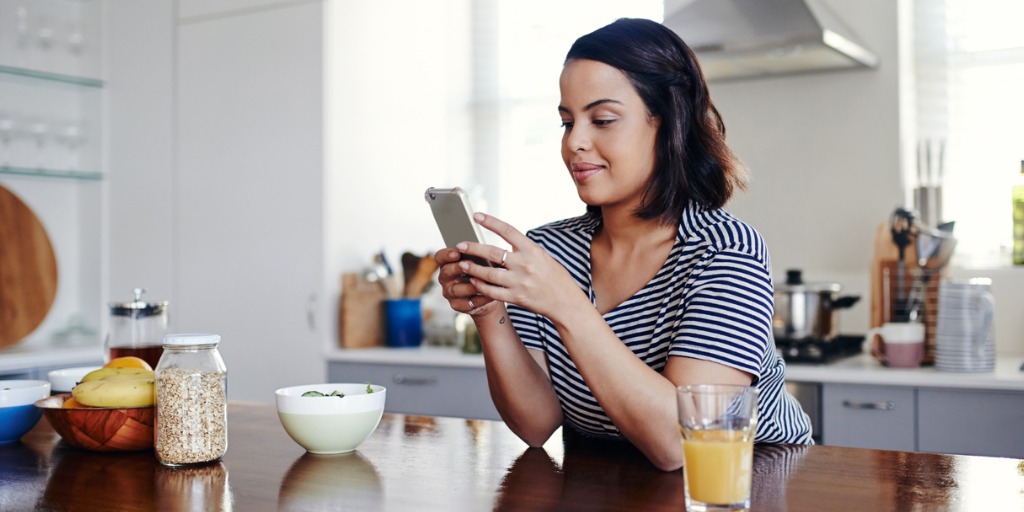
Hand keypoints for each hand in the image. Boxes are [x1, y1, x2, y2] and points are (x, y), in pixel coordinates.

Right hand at [434, 248, 496, 314]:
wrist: (491, 293)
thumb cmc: (484, 273)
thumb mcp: (482, 261)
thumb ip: (480, 256)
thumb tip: (486, 250)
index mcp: (448, 263)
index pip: (440, 257)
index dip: (446, 254)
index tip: (457, 253)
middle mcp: (445, 278)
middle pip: (446, 272)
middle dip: (458, 267)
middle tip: (470, 265)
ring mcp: (450, 293)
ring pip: (456, 289)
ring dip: (470, 285)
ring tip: (482, 281)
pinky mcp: (457, 305)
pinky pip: (468, 302)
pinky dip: (480, 298)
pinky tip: (490, 294)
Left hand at [455, 213, 583, 318]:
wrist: (566, 301)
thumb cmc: (554, 277)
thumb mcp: (542, 257)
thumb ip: (523, 251)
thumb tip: (504, 244)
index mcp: (532, 250)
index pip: (508, 231)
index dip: (490, 222)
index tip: (476, 215)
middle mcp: (524, 264)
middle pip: (492, 253)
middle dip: (473, 248)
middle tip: (459, 245)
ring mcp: (519, 282)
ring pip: (488, 274)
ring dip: (473, 268)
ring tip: (462, 264)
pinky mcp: (516, 297)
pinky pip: (492, 292)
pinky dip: (480, 286)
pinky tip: (473, 282)